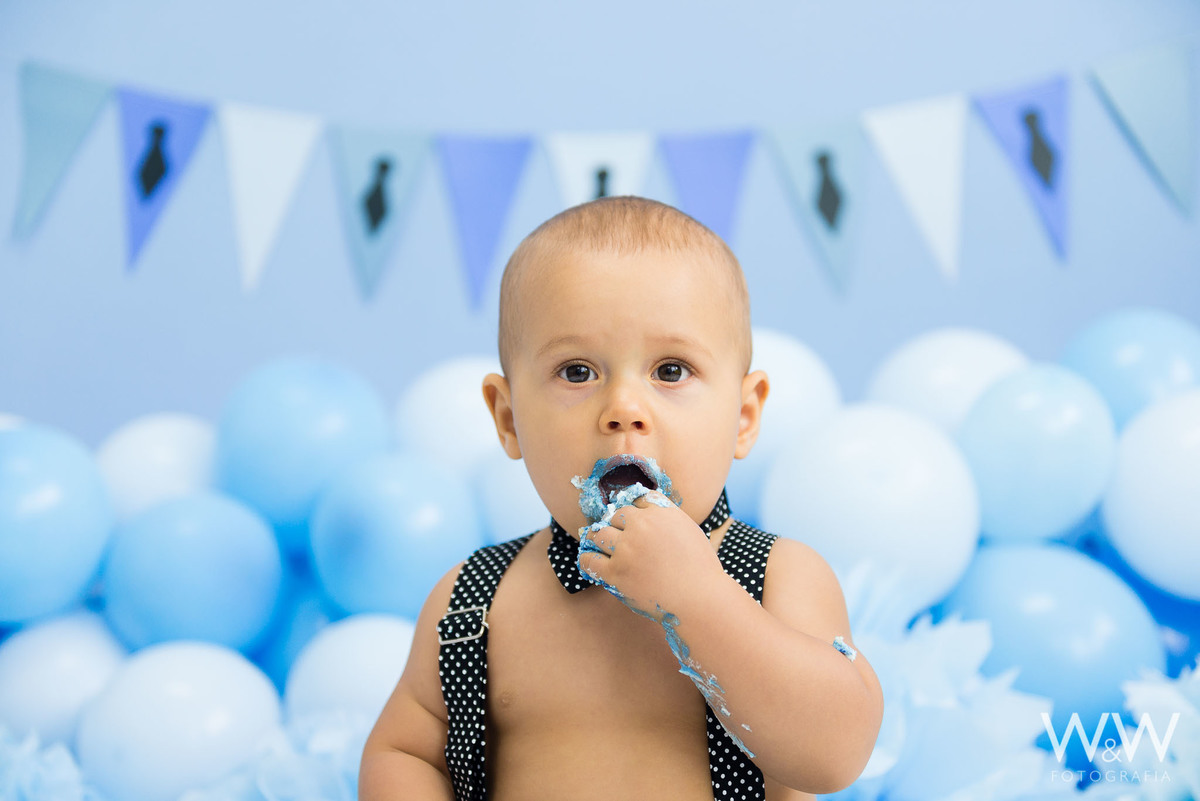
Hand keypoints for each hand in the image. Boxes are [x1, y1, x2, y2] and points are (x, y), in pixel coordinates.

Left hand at [577, 492, 724, 618]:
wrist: (700, 600)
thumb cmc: (700, 569)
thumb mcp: (689, 530)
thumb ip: (668, 518)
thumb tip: (648, 513)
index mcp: (662, 511)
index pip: (637, 498)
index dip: (635, 510)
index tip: (634, 521)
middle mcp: (641, 525)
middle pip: (616, 514)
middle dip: (618, 525)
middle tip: (621, 538)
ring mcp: (626, 549)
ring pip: (599, 533)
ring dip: (601, 540)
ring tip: (604, 548)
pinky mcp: (615, 572)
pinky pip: (589, 560)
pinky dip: (588, 560)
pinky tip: (593, 562)